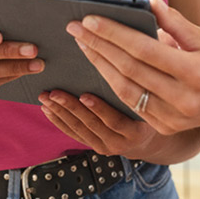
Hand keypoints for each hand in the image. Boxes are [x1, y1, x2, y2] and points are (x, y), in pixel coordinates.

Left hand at [38, 89, 156, 157]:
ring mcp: (107, 147)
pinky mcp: (97, 147)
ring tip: (46, 98)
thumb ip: (141, 82)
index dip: (99, 108)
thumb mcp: (153, 99)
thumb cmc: (150, 110)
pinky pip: (76, 135)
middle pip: (92, 124)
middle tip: (54, 93)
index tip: (84, 94)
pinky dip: (60, 122)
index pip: (116, 120)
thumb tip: (129, 52)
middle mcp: (122, 142)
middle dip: (70, 107)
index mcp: (137, 129)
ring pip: (80, 130)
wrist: (150, 139)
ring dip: (60, 113)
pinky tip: (48, 110)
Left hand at [66, 0, 199, 135]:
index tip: (90, 20)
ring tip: (83, 45)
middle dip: (98, 47)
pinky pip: (131, 104)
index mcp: (195, 72)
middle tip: (75, 29)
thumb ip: (176, 22)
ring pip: (125, 91)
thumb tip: (148, 0)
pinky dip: (112, 85)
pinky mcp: (165, 127)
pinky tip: (99, 67)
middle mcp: (183, 99)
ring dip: (99, 66)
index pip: (144, 50)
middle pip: (129, 70)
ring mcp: (173, 117)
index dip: (114, 34)